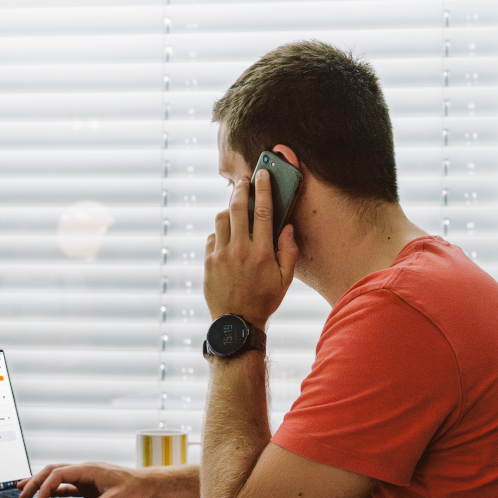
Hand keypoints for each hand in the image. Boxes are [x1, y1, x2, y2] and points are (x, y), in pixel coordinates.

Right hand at [17, 462, 152, 497]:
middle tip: (21, 495)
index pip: (60, 474)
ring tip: (23, 490)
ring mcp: (85, 477)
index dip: (46, 486)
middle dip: (35, 481)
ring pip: (57, 476)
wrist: (147, 484)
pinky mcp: (87, 485)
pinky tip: (44, 496)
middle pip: (53, 471)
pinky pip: (66, 485)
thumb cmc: (134, 488)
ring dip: (40, 483)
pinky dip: (53, 490)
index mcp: (89, 469)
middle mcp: (84, 470)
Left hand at [204, 170, 298, 326]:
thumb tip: (287, 227)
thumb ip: (289, 251)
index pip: (263, 211)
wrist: (236, 323)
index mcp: (262, 252)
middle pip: (238, 207)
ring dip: (229, 211)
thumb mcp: (285, 279)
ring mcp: (221, 255)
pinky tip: (227, 240)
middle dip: (241, 189)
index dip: (263, 188)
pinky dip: (219, 234)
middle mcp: (240, 249)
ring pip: (221, 219)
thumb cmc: (264, 300)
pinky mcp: (208, 261)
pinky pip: (212, 237)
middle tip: (244, 181)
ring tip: (236, 212)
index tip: (263, 174)